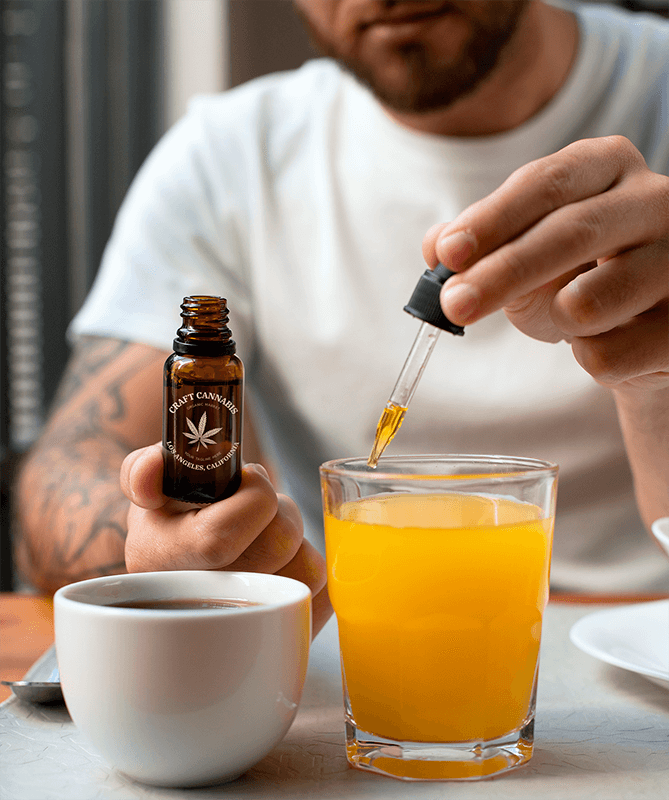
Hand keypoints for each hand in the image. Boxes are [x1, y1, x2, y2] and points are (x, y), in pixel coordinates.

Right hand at [120, 444, 332, 635]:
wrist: (188, 557)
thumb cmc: (176, 514)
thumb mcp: (153, 482)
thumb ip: (144, 469)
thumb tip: (147, 484)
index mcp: (161, 561)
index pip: (220, 539)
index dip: (253, 500)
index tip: (248, 481)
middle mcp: (198, 603)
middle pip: (277, 546)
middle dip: (281, 512)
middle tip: (261, 508)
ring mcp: (243, 629)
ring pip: (308, 571)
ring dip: (299, 542)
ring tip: (268, 538)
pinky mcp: (281, 634)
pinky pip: (327, 594)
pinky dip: (313, 566)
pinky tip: (284, 562)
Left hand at [422, 136, 668, 394]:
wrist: (648, 330)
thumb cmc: (579, 278)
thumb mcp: (524, 251)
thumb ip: (479, 243)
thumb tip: (436, 245)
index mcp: (607, 166)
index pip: (546, 183)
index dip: (493, 220)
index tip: (449, 254)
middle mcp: (657, 200)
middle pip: (572, 233)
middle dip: (503, 273)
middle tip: (455, 305)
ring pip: (589, 303)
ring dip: (554, 321)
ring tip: (568, 316)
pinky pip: (610, 357)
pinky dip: (589, 360)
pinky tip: (610, 342)